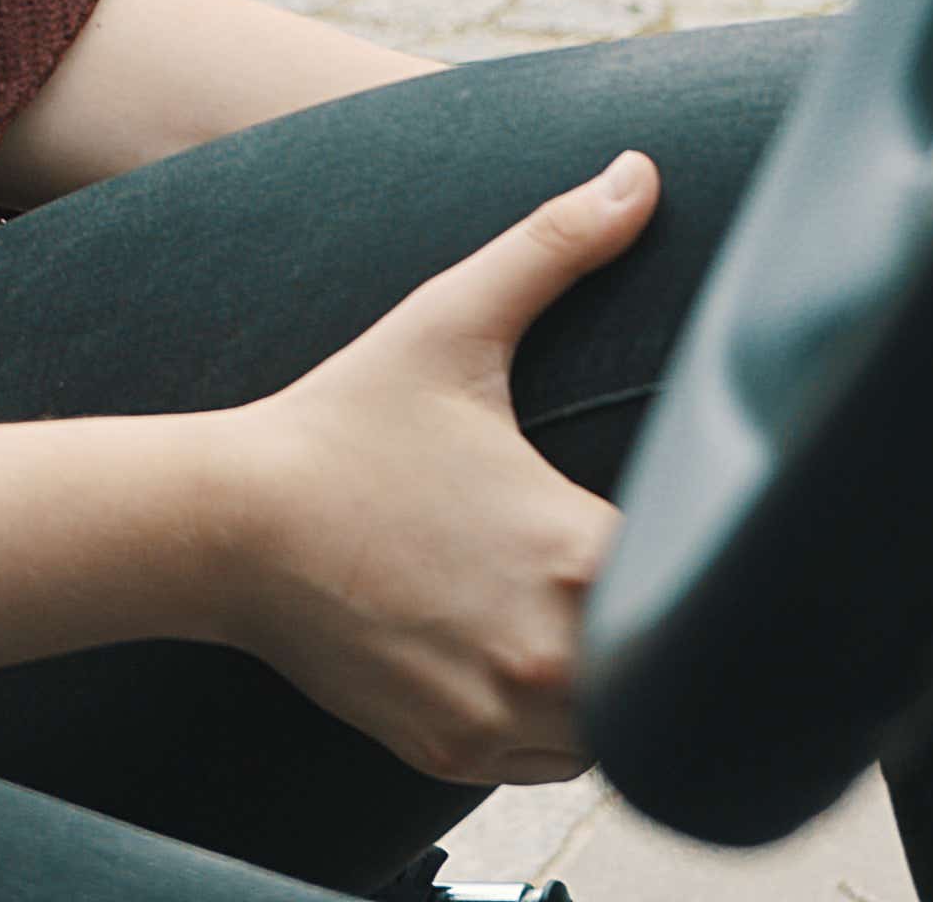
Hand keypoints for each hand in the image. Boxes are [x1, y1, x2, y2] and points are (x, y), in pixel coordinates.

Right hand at [212, 151, 661, 784]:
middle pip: (667, 668)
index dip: (707, 551)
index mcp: (570, 553)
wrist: (224, 526)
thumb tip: (639, 170)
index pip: (698, 582)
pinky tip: (526, 654)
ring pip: (613, 732)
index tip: (691, 517)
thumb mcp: (452, 321)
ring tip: (591, 610)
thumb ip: (556, 243)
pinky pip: (544, 761)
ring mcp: (494, 715)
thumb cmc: (344, 422)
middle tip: (648, 564)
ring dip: (617, 684)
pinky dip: (551, 723)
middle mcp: (544, 656)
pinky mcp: (449, 750)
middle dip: (667, 622)